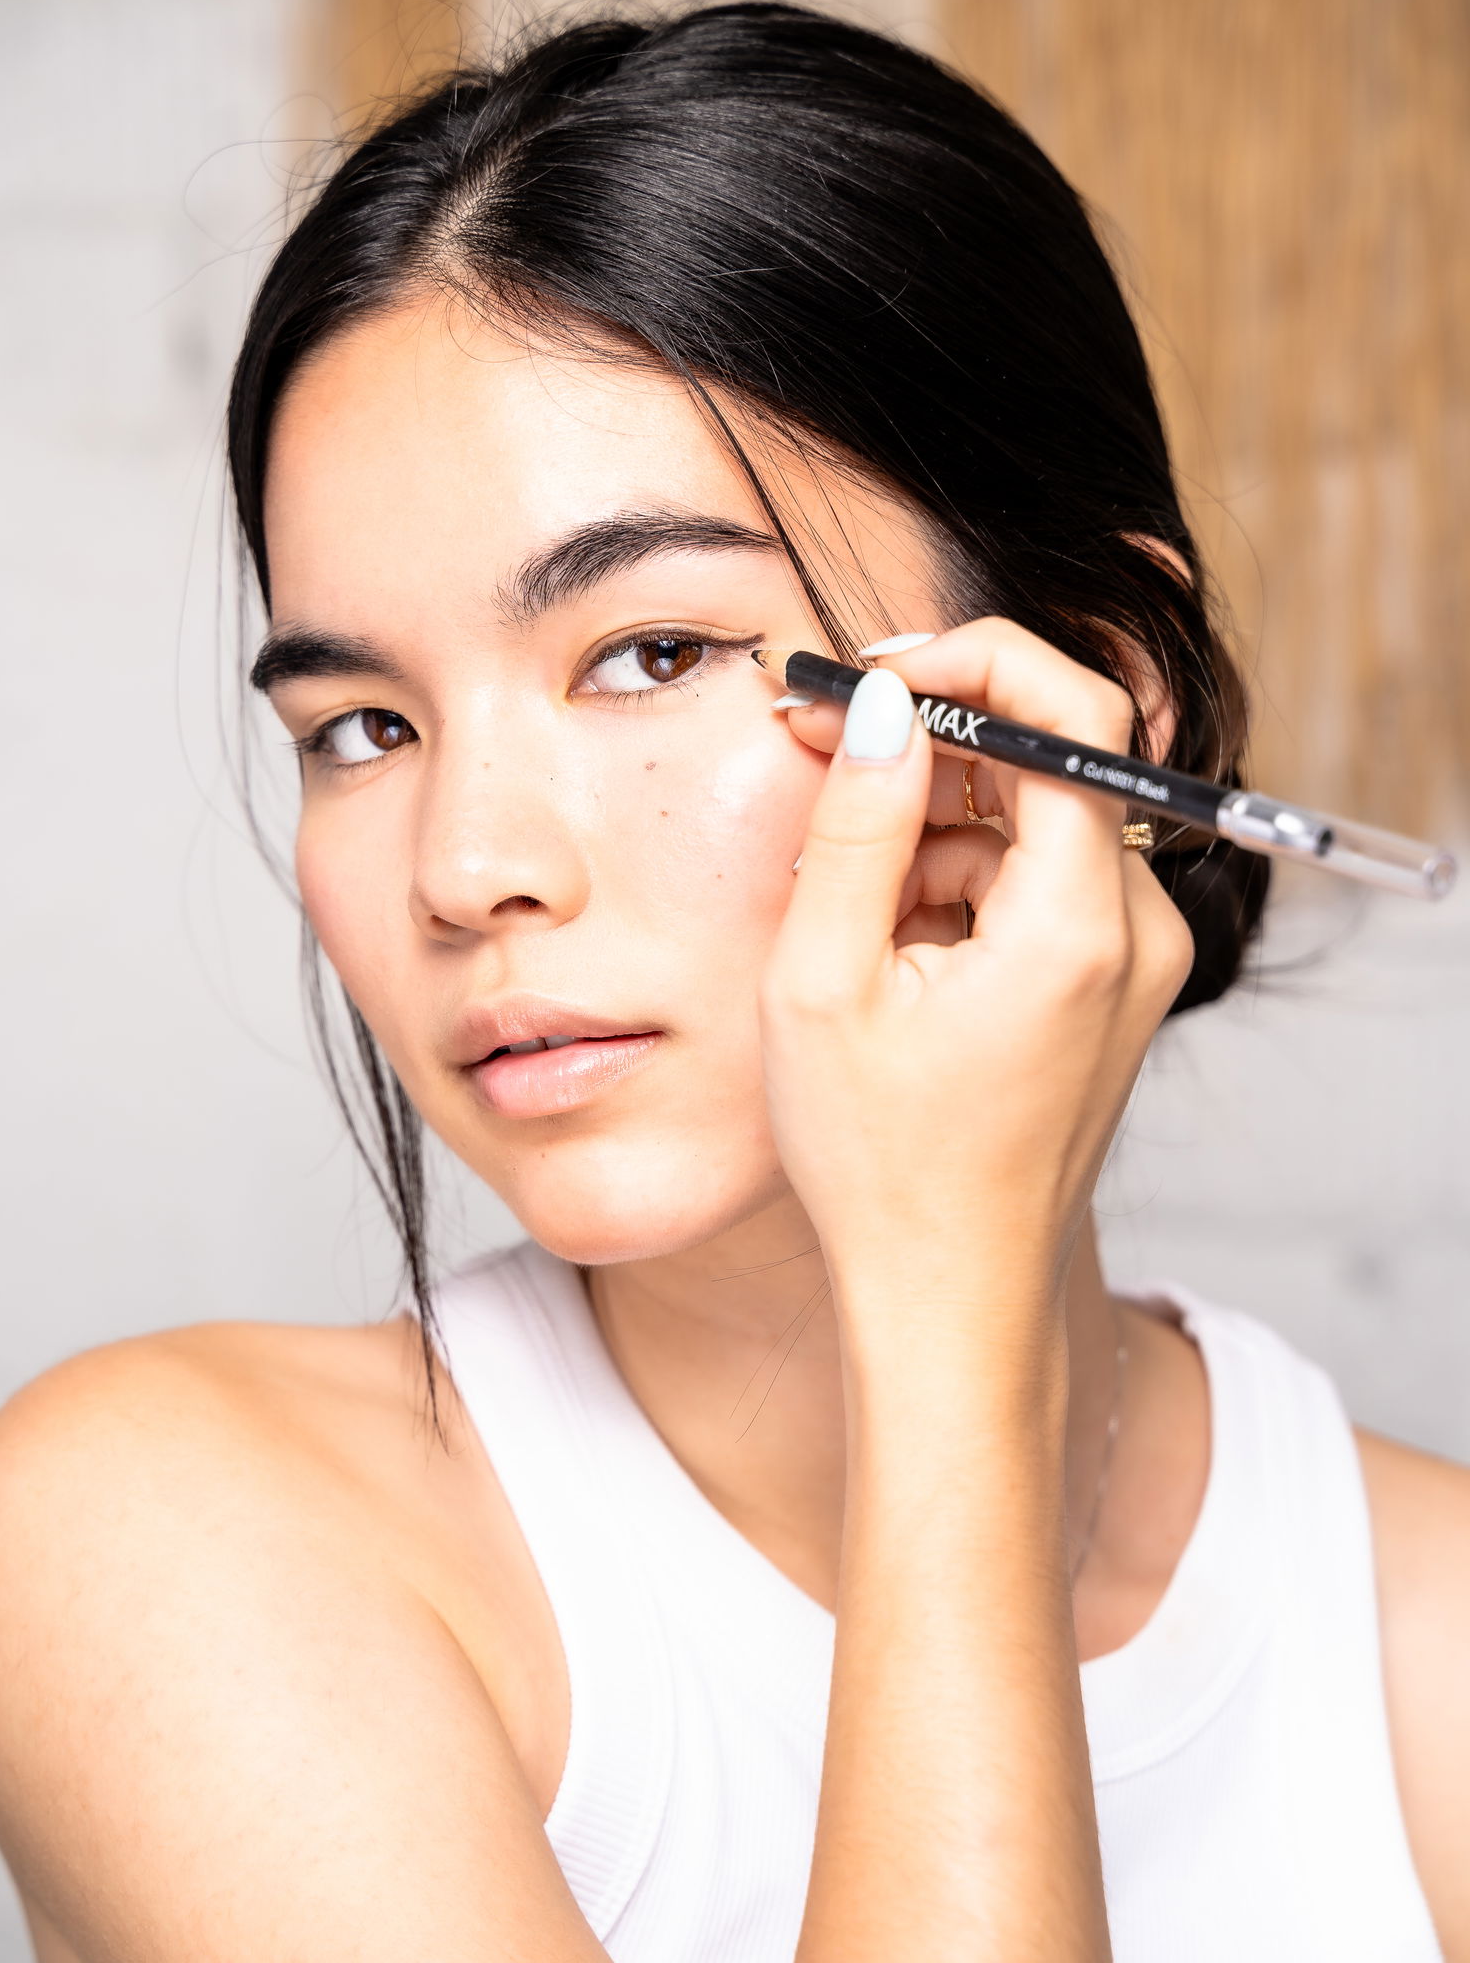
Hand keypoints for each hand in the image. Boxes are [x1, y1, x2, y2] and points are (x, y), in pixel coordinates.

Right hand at [759, 620, 1193, 1308]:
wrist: (948, 1297)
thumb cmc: (879, 1165)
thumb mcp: (825, 984)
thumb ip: (858, 827)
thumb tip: (884, 705)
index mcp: (1080, 926)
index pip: (1070, 718)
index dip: (971, 665)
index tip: (876, 676)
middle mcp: (1137, 934)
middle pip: (1053, 765)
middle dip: (935, 745)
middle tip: (825, 750)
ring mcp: (1134, 965)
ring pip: (1039, 824)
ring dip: (939, 824)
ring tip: (843, 897)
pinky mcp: (1111, 988)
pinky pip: (1042, 885)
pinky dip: (964, 882)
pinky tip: (888, 941)